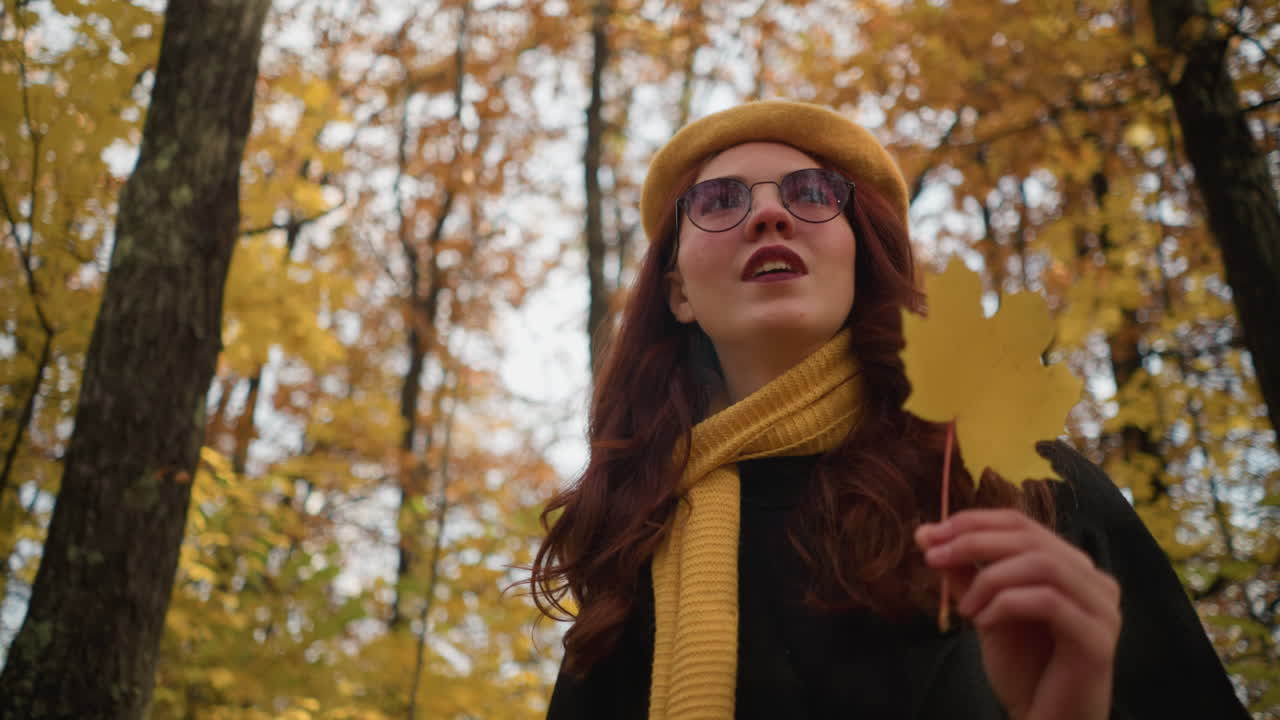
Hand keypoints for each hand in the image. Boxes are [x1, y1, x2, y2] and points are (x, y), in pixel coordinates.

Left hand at [915, 509, 1120, 719]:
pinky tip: (984, 623)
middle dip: (973, 541)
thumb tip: (926, 533)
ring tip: (966, 609)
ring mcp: (1101, 609)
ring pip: (1041, 564)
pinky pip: (1048, 601)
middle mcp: (1094, 581)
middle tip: (933, 557)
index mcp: (1071, 567)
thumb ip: (966, 573)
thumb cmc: (1023, 670)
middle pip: (1030, 538)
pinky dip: (1007, 604)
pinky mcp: (1097, 639)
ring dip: (990, 579)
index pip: (1022, 523)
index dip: (973, 522)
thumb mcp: (987, 611)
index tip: (930, 534)